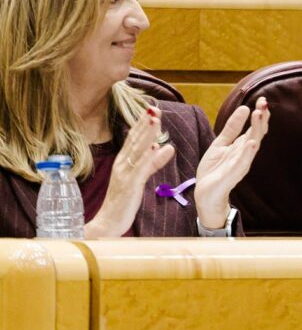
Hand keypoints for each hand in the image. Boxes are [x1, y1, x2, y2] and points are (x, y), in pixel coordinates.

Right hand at [85, 107, 174, 237]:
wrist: (108, 223)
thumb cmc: (123, 202)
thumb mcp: (140, 179)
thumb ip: (153, 163)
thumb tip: (165, 147)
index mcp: (123, 162)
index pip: (134, 139)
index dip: (143, 123)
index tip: (152, 109)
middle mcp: (122, 165)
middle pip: (135, 140)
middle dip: (145, 123)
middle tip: (155, 107)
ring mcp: (125, 174)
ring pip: (137, 150)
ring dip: (147, 134)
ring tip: (156, 119)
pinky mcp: (130, 185)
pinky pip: (141, 168)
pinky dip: (150, 156)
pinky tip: (158, 146)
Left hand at [194, 97, 269, 228]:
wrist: (207, 194)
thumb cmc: (215, 170)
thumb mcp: (221, 143)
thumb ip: (232, 128)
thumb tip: (244, 108)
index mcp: (242, 146)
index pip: (255, 128)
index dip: (260, 115)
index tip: (263, 100)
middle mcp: (245, 154)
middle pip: (256, 134)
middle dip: (261, 119)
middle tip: (264, 104)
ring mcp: (240, 165)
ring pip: (252, 146)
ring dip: (256, 131)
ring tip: (259, 116)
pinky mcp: (232, 175)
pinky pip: (242, 163)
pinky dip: (247, 154)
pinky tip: (252, 143)